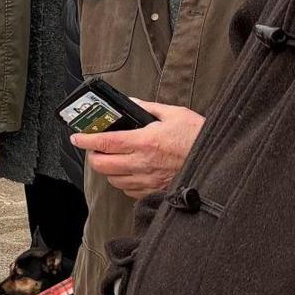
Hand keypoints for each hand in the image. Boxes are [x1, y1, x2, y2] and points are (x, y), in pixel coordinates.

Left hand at [72, 100, 202, 199]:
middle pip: (102, 165)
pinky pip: (128, 190)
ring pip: (113, 179)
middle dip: (93, 156)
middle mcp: (142, 163)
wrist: (218, 159)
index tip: (77, 137)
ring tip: (113, 158)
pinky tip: (128, 171)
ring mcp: (147, 180)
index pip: (105, 142)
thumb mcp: (174, 114)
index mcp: (145, 142)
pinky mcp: (153, 190)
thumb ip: (148, 108)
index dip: (86, 139)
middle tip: (95, 148)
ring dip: (108, 169)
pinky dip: (122, 181)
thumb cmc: (197, 137)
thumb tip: (131, 104)